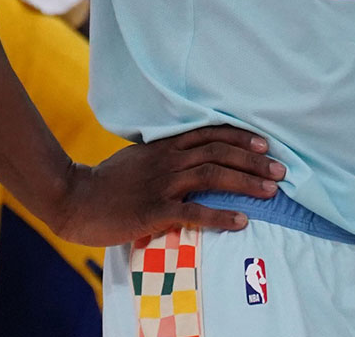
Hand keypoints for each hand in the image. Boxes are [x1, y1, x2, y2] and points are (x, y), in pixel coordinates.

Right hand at [47, 126, 284, 246]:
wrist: (74, 198)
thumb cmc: (106, 182)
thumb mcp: (138, 158)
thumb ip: (164, 156)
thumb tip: (190, 156)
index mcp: (165, 146)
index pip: (210, 134)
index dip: (240, 138)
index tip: (265, 144)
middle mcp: (168, 160)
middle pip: (219, 152)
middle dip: (253, 160)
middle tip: (280, 169)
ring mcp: (162, 184)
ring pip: (212, 175)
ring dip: (245, 182)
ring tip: (270, 191)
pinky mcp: (154, 210)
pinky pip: (194, 211)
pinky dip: (221, 215)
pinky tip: (241, 221)